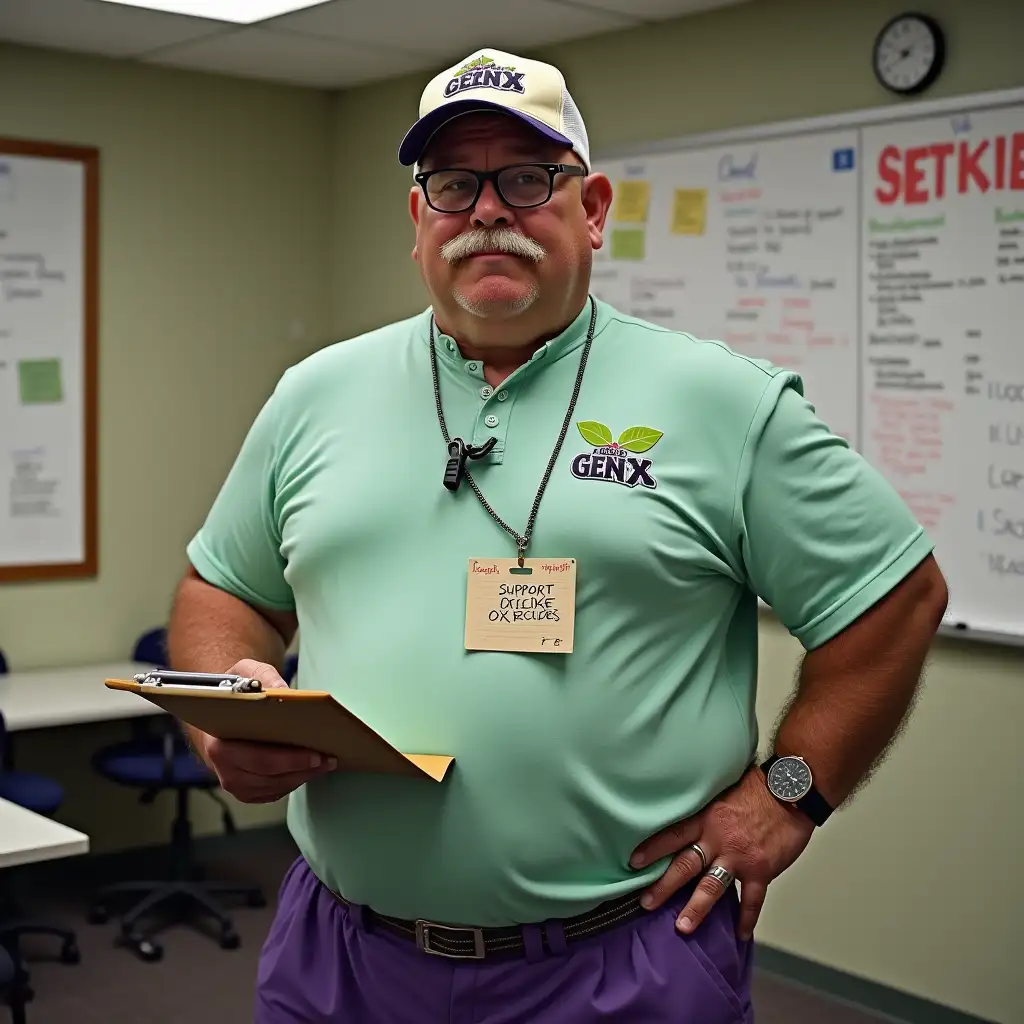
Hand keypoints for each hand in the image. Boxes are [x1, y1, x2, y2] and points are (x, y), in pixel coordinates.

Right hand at [190, 658, 336, 803]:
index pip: (258, 758)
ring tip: (326, 762)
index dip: (289, 759)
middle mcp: (224, 770)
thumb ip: (264, 678)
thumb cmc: (233, 694)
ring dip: (303, 776)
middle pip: (270, 776)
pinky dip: (294, 781)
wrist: (218, 712)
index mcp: (219, 745)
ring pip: (275, 787)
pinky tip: (311, 769)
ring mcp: (235, 783)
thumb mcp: (245, 673)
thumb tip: (283, 691)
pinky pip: (273, 792)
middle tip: (328, 758)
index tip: (314, 753)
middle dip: (303, 768)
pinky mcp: (247, 790)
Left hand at [629, 765, 814, 940]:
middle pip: (685, 865)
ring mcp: (739, 857)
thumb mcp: (722, 792)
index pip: (672, 835)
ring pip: (711, 887)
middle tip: (645, 903)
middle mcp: (718, 839)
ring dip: (696, 908)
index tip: (634, 862)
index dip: (652, 849)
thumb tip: (689, 817)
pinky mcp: (761, 869)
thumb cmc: (758, 787)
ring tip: (682, 927)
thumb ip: (706, 811)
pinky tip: (739, 934)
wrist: (791, 791)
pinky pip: (752, 900)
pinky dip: (746, 918)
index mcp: (706, 818)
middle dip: (663, 886)